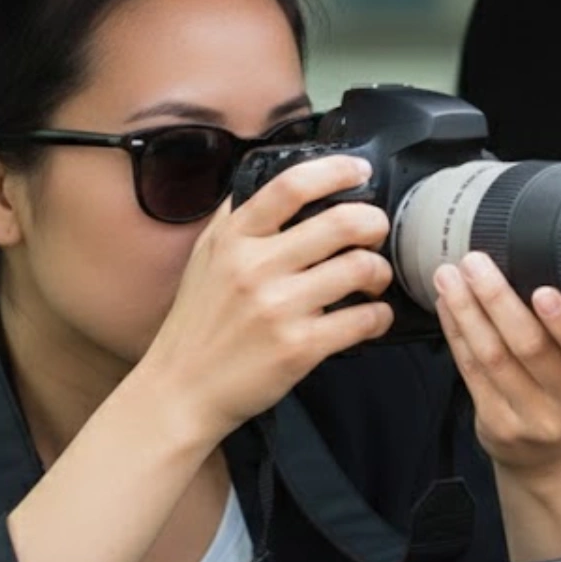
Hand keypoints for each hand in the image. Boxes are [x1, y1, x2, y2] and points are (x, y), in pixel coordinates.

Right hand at [138, 155, 394, 442]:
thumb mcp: (204, 259)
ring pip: (360, 269)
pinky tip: (372, 318)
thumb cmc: (197, 326)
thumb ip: (236, 221)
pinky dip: (379, 317)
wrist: (181, 390)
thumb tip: (276, 189)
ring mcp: (279, 308)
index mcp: (234, 239)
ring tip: (373, 281)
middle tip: (376, 234)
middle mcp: (256, 267)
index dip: (336, 171)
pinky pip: (363, 320)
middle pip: (343, 223)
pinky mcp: (299, 347)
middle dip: (375, 224)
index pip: (292, 186)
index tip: (359, 172)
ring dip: (379, 272)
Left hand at [434, 252, 560, 475]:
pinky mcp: (498, 424)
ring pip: (494, 357)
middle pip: (531, 347)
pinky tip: (447, 305)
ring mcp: (535, 418)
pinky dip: (456, 333)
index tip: (543, 290)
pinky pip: (471, 372)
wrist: (551, 453)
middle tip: (476, 263)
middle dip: (498, 300)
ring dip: (467, 311)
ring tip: (449, 277)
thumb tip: (551, 256)